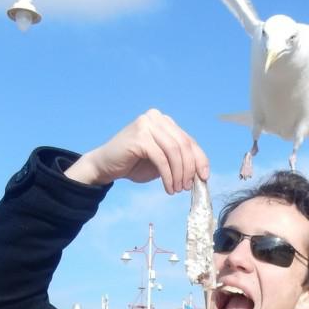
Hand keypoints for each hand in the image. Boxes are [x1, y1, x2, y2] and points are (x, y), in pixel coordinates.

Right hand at [64, 109, 208, 194]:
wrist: (105, 166)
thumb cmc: (133, 164)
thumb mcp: (162, 162)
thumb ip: (178, 161)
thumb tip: (200, 172)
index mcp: (165, 122)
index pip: (189, 141)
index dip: (200, 160)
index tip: (204, 177)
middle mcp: (157, 118)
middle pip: (184, 145)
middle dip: (189, 169)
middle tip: (187, 187)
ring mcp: (147, 124)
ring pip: (174, 152)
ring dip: (179, 174)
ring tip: (176, 189)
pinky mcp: (140, 136)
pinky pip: (162, 159)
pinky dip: (168, 176)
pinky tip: (168, 188)